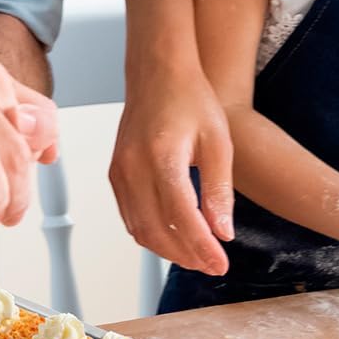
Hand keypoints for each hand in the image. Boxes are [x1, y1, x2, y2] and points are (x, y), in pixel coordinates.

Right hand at [109, 56, 233, 273]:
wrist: (158, 73)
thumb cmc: (190, 99)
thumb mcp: (218, 142)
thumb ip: (218, 190)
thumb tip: (223, 233)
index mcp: (162, 156)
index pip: (182, 217)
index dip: (203, 248)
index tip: (222, 265)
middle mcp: (133, 167)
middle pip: (156, 231)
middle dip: (186, 256)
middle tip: (213, 264)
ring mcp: (119, 172)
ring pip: (139, 230)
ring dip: (168, 250)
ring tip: (198, 256)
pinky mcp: (115, 174)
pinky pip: (130, 217)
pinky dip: (151, 235)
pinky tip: (175, 237)